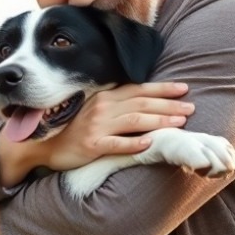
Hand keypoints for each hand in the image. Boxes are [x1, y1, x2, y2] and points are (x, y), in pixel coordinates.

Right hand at [44, 82, 193, 170]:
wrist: (43, 144)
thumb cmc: (72, 128)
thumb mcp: (94, 109)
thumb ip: (115, 103)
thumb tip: (143, 101)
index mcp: (104, 97)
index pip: (138, 90)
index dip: (162, 89)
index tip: (184, 88)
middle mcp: (102, 108)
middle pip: (141, 104)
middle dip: (168, 105)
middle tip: (191, 107)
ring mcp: (96, 127)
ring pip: (134, 121)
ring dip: (159, 121)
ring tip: (179, 123)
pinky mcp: (91, 145)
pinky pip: (116, 144)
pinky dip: (134, 143)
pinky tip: (150, 143)